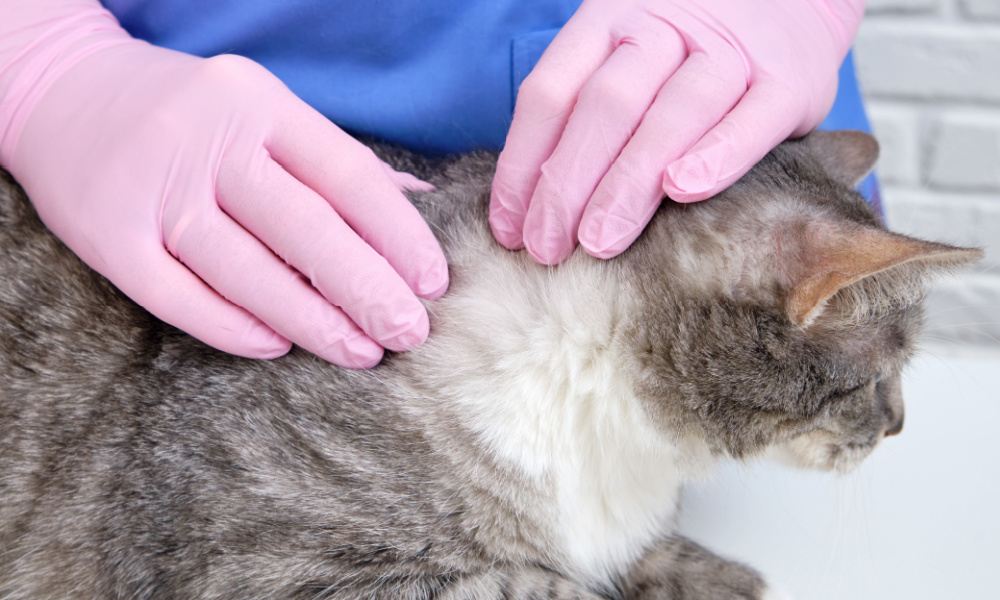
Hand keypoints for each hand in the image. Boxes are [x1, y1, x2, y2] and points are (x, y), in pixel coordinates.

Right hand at [0, 2, 447, 367]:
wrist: (62, 92)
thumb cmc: (190, 112)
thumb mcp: (264, 110)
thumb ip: (335, 159)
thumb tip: (420, 205)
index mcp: (260, 103)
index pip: (347, 175)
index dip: (398, 236)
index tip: (433, 283)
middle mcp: (208, 140)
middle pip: (304, 228)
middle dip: (367, 288)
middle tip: (410, 333)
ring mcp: (154, 188)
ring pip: (246, 271)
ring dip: (312, 321)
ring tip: (361, 353)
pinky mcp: (108, 236)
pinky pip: (179, 297)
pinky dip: (232, 328)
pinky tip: (278, 347)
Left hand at [490, 0, 863, 263]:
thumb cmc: (688, 45)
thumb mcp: (625, 53)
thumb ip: (582, 108)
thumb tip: (529, 202)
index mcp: (610, 21)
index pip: (549, 93)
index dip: (523, 165)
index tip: (509, 230)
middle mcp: (664, 26)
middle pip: (605, 107)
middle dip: (567, 185)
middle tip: (547, 248)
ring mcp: (729, 51)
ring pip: (671, 115)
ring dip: (628, 183)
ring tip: (599, 242)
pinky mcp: (789, 81)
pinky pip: (750, 120)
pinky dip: (716, 155)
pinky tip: (683, 191)